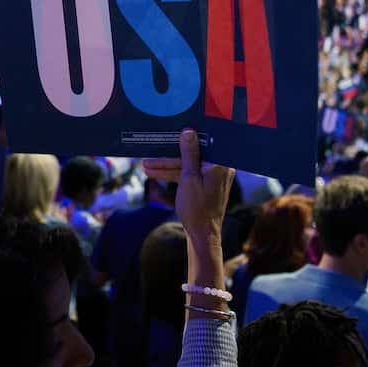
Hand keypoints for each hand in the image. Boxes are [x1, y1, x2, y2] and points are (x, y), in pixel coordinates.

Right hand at [142, 129, 233, 244]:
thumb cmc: (196, 208)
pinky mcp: (207, 184)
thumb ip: (189, 153)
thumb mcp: (189, 178)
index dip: (178, 144)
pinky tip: (157, 175)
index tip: (164, 138)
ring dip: (168, 168)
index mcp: (220, 164)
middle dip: (167, 160)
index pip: (197, 147)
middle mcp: (221, 168)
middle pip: (191, 157)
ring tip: (146, 168)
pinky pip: (191, 175)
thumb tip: (188, 131)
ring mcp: (214, 177)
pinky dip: (176, 176)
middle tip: (148, 160)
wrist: (202, 234)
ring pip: (188, 167)